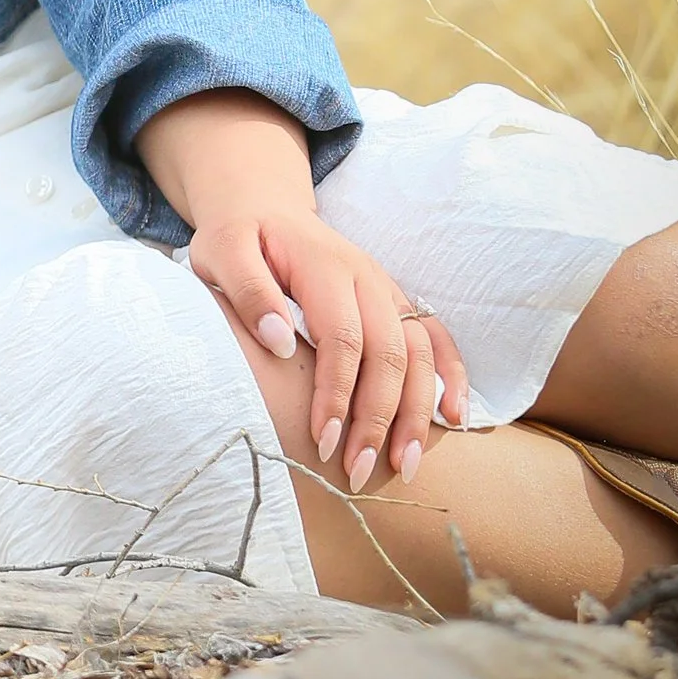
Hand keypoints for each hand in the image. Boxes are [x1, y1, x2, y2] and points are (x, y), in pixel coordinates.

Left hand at [136, 90, 469, 488]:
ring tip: (405, 466)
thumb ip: (247, 291)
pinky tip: (455, 420)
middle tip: (360, 471)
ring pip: (420, 353)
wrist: (264, 207)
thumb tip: (279, 343)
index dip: (337, 394)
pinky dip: (452, 377)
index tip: (323, 442)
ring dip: (417, 412)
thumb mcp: (221, 251)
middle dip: (378, 419)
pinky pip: (437, 338)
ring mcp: (387, 290)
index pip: (342, 339)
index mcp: (326, 266)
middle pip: (389, 355)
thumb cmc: (238, 238)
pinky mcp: (396, 301)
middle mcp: (367, 278)